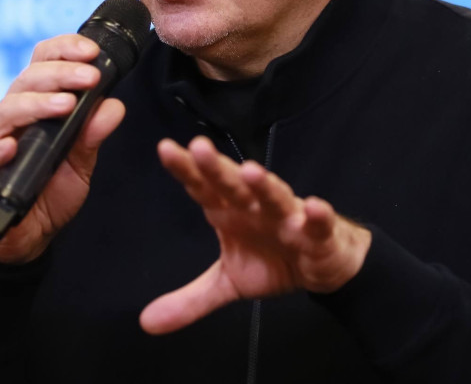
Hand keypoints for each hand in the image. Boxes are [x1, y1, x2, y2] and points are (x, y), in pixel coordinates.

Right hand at [0, 34, 124, 264]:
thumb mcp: (82, 161)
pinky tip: (13, 146)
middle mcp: (11, 115)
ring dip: (37, 103)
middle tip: (90, 77)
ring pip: (6, 109)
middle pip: (27, 79)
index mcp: (36, 103)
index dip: (64, 49)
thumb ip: (94, 134)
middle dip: (60, 73)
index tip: (92, 51)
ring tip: (65, 105)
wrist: (26, 234)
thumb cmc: (50, 188)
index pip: (43, 62)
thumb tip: (114, 105)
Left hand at [140, 136, 371, 334]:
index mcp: (231, 212)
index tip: (165, 149)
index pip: (204, 187)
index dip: (186, 170)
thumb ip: (190, 299)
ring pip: (275, 196)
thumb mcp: (227, 282)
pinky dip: (317, 215)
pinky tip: (312, 207)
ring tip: (251, 172)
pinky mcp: (319, 232)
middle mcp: (256, 207)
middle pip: (234, 184)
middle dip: (217, 168)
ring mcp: (288, 216)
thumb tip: (147, 322)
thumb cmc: (272, 260)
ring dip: (264, 185)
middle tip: (199, 148)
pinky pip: (318, 222)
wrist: (323, 265)